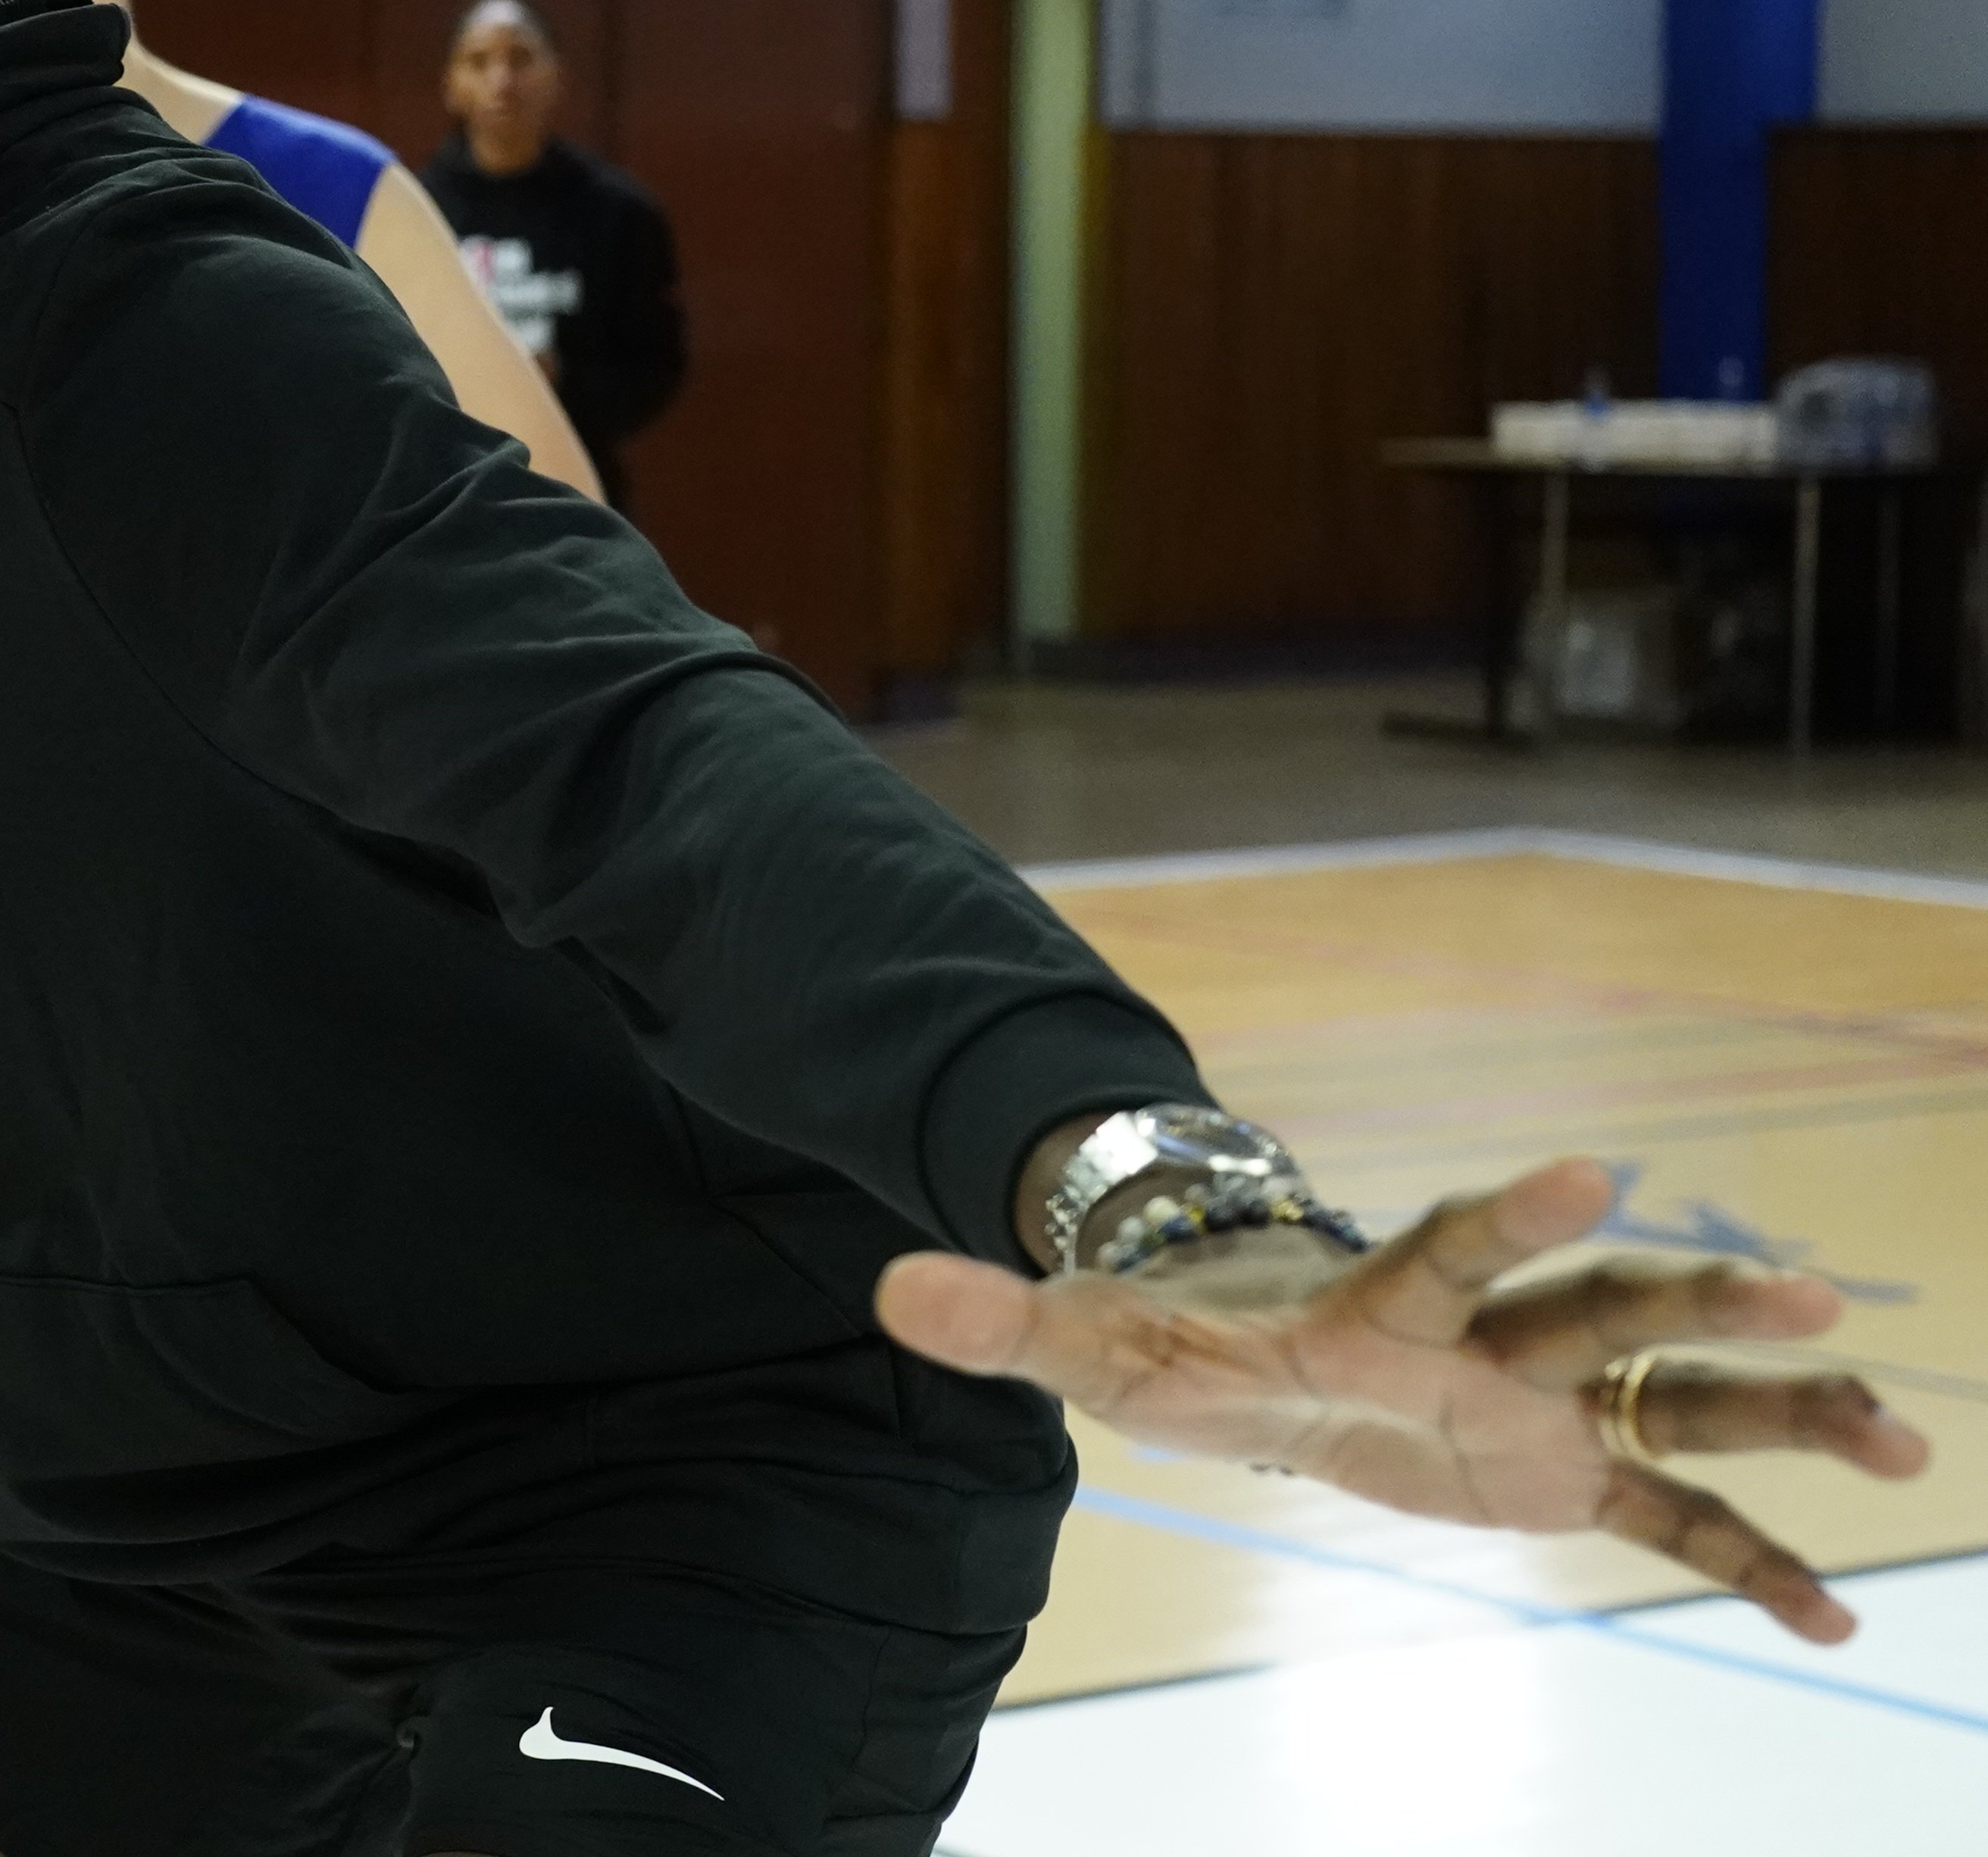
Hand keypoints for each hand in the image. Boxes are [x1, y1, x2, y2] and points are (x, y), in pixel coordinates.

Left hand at [880, 1158, 1930, 1641]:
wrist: (1260, 1361)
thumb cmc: (1182, 1342)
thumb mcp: (1091, 1341)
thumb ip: (1002, 1317)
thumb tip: (891, 1290)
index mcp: (1380, 1300)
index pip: (1449, 1241)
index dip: (1507, 1207)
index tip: (1585, 1165)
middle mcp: (1484, 1339)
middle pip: (1603, 1306)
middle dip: (1704, 1298)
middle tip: (1818, 1294)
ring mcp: (1538, 1407)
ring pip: (1675, 1400)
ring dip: (1781, 1413)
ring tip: (1898, 1445)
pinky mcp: (1562, 1482)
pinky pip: (1670, 1523)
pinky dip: (1747, 1560)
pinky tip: (1832, 1612)